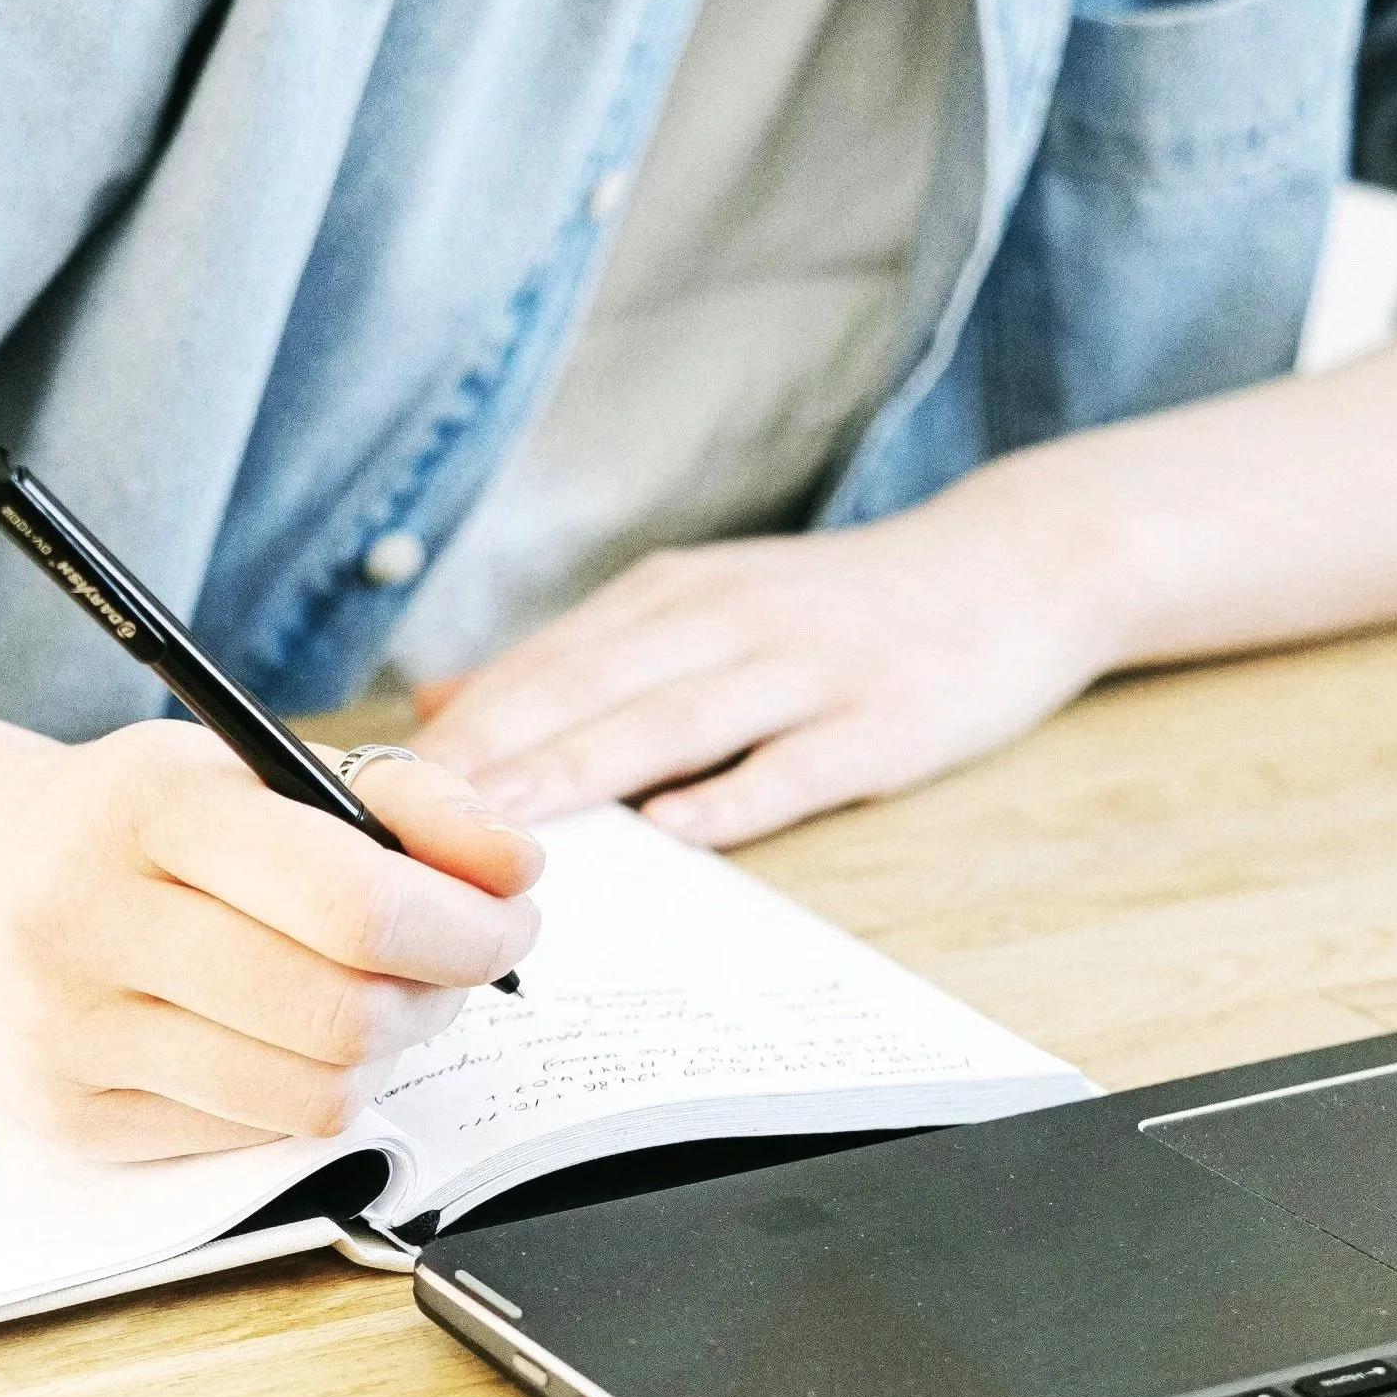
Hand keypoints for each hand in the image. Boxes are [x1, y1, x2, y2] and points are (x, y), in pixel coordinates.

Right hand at [0, 724, 539, 1158]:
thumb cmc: (138, 827)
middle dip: (436, 1000)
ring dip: (381, 1058)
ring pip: (310, 1096)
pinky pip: (255, 1137)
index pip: (353, 902)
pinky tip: (281, 1042)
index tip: (507, 922)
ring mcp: (71, 1030)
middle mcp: (88, 918)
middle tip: (452, 972)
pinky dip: (301, 1094)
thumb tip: (517, 869)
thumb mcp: (253, 771)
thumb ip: (402, 802)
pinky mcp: (71, 1116)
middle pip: (343, 1014)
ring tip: (374, 1006)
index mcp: (147, 806)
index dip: (462, 929)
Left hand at [414, 464, 1124, 846]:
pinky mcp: (879, 721)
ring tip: (505, 822)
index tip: (380, 786)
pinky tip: (676, 831)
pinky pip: (795, 764)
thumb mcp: (702, 607)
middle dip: (493, 751)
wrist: (1016, 565)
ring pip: (674, 720)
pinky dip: (733, 795)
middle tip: (409, 815)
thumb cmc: (840, 608)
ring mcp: (806, 670)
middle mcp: (727, 620)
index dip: (462, 725)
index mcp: (673, 597)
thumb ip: (580, 659)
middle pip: (589, 686)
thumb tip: (446, 702)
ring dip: (583, 769)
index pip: (545, 661)